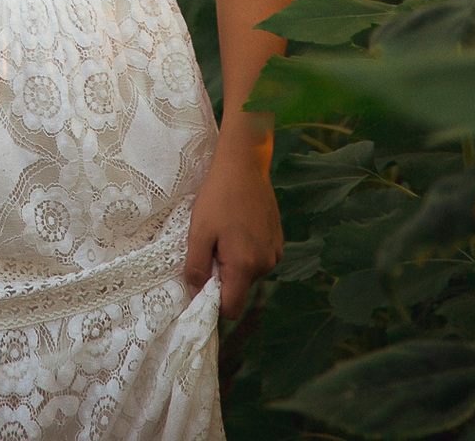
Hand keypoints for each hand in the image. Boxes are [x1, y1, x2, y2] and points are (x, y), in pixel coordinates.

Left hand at [184, 135, 283, 319]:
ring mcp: (274, 253)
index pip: (231, 309)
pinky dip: (247, 250)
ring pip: (249, 273)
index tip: (204, 281)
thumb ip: (196, 266)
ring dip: (235, 261)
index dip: (214, 302)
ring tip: (226, 231)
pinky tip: (239, 226)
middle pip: (239, 289)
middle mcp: (265, 264)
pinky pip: (259, 259)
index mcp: (244, 265)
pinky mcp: (278, 242)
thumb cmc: (219, 196)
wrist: (244, 166)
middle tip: (212, 244)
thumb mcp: (199, 230)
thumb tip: (196, 291)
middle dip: (223, 275)